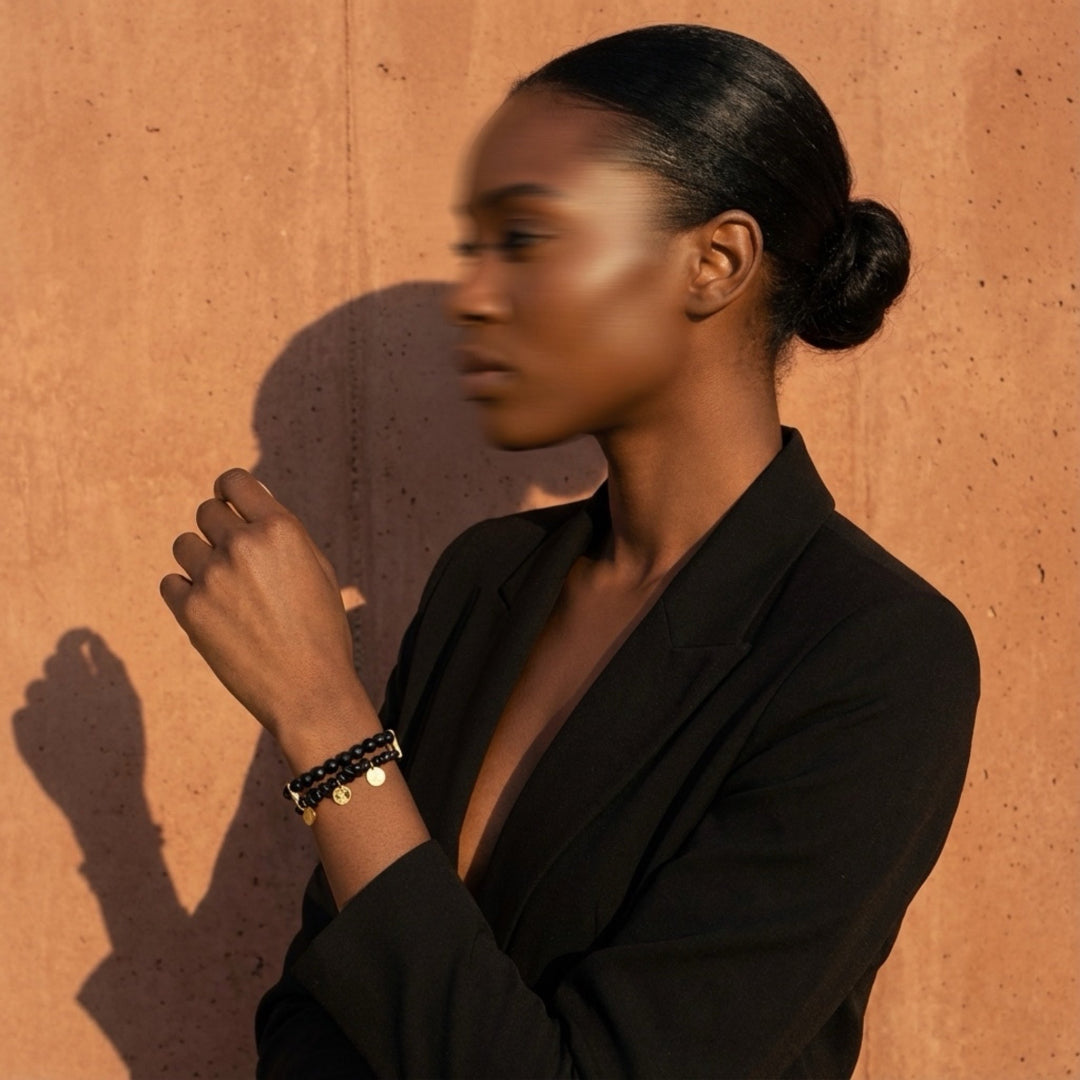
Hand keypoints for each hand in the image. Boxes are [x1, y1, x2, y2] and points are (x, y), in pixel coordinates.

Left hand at [161, 469, 364, 738]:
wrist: (309, 690)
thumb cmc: (321, 629)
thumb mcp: (316, 569)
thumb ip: (282, 535)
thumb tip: (248, 507)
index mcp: (280, 528)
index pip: (233, 480)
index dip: (229, 491)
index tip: (230, 505)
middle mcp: (243, 544)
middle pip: (206, 512)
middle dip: (219, 531)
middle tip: (237, 562)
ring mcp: (212, 576)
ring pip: (184, 545)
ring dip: (200, 560)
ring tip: (227, 591)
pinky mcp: (190, 610)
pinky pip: (171, 583)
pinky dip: (187, 594)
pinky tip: (214, 613)